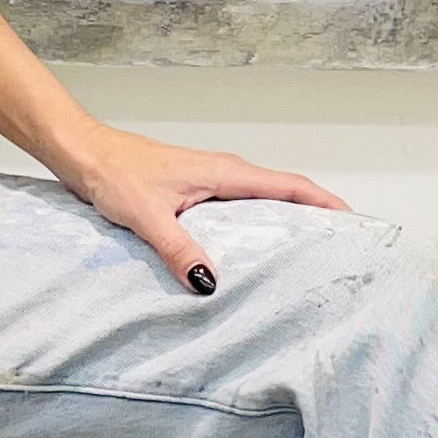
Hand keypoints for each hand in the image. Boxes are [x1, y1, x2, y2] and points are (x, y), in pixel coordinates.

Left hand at [58, 123, 350, 291]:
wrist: (84, 153)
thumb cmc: (114, 172)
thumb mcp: (147, 215)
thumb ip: (179, 248)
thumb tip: (209, 283)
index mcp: (224, 172)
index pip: (289, 186)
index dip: (324, 203)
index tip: (353, 222)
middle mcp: (224, 173)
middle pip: (284, 193)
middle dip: (315, 216)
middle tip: (339, 247)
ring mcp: (211, 181)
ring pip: (262, 201)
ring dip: (286, 221)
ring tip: (306, 255)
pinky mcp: (196, 191)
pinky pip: (239, 209)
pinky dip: (257, 225)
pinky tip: (251, 252)